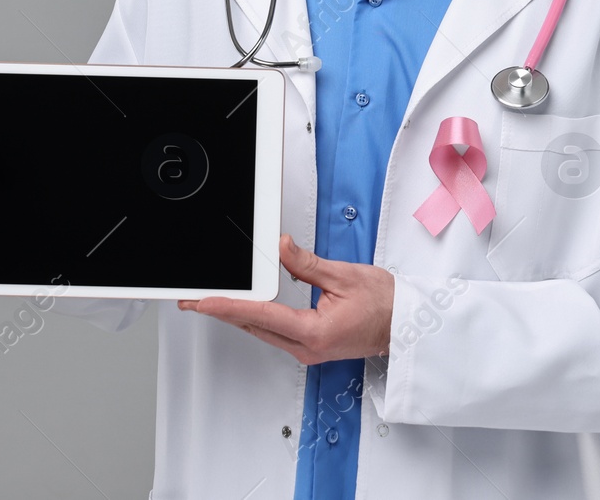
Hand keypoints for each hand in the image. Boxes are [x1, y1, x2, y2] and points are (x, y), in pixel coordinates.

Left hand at [178, 235, 393, 363]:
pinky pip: (274, 333)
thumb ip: (306, 264)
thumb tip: (282, 248)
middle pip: (254, 327)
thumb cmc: (385, 304)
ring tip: (211, 302)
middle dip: (222, 311)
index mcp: (315, 332)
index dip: (229, 306)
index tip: (204, 302)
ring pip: (261, 332)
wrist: (406, 325)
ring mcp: (308, 351)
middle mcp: (308, 348)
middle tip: (193, 300)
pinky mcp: (311, 347)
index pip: (262, 315)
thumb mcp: (344, 276)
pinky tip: (245, 309)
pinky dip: (255, 319)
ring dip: (236, 316)